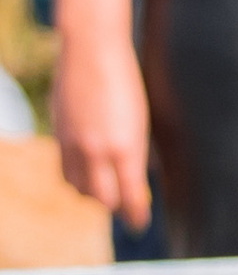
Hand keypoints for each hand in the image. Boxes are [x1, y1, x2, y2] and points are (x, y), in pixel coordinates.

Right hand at [53, 23, 153, 227]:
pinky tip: (88, 172)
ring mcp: (74, 145)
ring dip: (93, 193)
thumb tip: (139, 182)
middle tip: (125, 204)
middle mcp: (97, 151)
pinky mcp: (59, 136)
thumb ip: (137, 154)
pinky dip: (77, 179)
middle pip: (102, 200)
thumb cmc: (126, 83)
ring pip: (79, 189)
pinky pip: (65, 172)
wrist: (92, 51)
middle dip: (115, 206)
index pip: (129, 198)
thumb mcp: (141, 121)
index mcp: (126, 147)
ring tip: (107, 186)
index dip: (136, 216)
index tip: (140, 223)